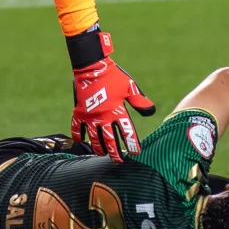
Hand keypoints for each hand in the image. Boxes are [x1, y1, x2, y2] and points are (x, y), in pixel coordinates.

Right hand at [69, 32, 155, 160]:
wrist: (92, 67)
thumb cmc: (113, 76)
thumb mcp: (130, 87)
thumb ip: (140, 101)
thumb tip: (151, 112)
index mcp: (117, 111)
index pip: (127, 132)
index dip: (132, 143)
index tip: (135, 152)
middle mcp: (103, 117)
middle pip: (110, 140)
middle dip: (115, 153)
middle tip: (119, 161)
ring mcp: (89, 116)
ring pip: (94, 138)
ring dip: (99, 148)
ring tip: (102, 154)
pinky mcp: (79, 112)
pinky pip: (77, 129)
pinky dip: (79, 137)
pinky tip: (82, 142)